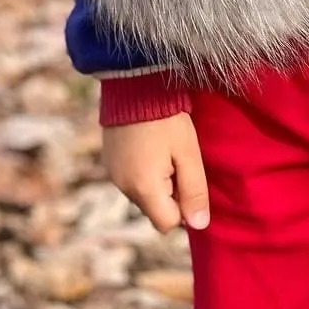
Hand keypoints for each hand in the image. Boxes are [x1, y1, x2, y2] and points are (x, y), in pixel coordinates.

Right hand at [101, 113, 210, 233]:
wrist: (135, 84)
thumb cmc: (167, 119)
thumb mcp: (189, 153)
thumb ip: (194, 191)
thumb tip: (199, 225)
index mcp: (143, 188)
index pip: (167, 223)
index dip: (183, 206)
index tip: (186, 176)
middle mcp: (123, 187)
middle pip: (154, 210)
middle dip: (169, 194)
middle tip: (177, 160)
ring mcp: (113, 174)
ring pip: (143, 195)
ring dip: (156, 182)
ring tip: (163, 149)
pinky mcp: (109, 161)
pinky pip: (131, 179)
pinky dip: (142, 171)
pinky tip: (149, 145)